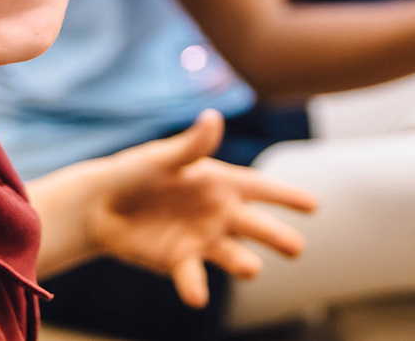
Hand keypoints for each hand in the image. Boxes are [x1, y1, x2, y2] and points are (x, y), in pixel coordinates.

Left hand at [85, 111, 316, 307]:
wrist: (100, 205)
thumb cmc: (135, 173)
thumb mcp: (162, 156)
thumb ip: (192, 144)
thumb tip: (213, 117)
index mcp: (220, 182)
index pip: (261, 188)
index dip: (287, 195)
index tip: (314, 205)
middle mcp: (218, 213)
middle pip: (255, 225)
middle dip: (276, 236)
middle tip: (297, 249)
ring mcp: (202, 239)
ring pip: (231, 254)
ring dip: (242, 262)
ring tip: (252, 269)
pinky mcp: (179, 261)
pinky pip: (192, 276)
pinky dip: (195, 286)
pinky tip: (197, 296)